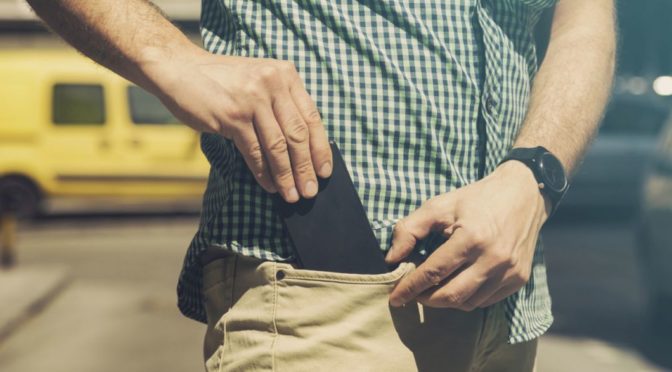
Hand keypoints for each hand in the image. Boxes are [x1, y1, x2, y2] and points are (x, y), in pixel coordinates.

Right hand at [147, 51, 332, 202]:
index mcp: (285, 74)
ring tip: (292, 194)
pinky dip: (264, 172)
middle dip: (306, 167)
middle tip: (310, 191)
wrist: (180, 68)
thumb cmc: (222, 80)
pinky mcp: (233, 116)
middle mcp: (273, 84)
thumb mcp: (259, 80)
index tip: (325, 171)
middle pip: (298, 134)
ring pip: (278, 146)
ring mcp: (253, 99)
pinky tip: (269, 186)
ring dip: (286, 175)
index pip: (312, 117)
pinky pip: (254, 151)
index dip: (320, 148)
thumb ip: (281, 102)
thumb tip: (303, 147)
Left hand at [386, 161, 550, 309]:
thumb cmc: (476, 199)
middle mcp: (493, 259)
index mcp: (472, 238)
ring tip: (433, 288)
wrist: (523, 194)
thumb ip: (410, 229)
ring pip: (468, 302)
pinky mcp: (519, 279)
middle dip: (425, 299)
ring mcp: (509, 271)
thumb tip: (391, 259)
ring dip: (445, 301)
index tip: (395, 297)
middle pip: (451, 295)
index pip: (433, 272)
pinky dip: (467, 298)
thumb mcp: (439, 205)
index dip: (410, 287)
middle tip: (413, 293)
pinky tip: (457, 285)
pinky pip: (486, 301)